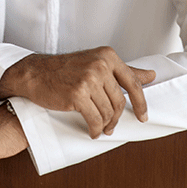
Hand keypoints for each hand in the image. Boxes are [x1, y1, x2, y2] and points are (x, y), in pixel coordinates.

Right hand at [0, 46, 156, 138]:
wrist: (35, 73)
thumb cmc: (65, 69)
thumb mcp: (96, 63)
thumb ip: (125, 70)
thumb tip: (151, 75)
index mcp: (107, 56)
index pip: (133, 82)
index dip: (140, 103)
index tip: (143, 116)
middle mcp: (100, 65)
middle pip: (119, 101)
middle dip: (117, 118)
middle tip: (112, 126)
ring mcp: (88, 79)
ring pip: (107, 112)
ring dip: (105, 125)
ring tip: (100, 128)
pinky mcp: (77, 95)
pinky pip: (95, 119)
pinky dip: (96, 129)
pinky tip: (93, 131)